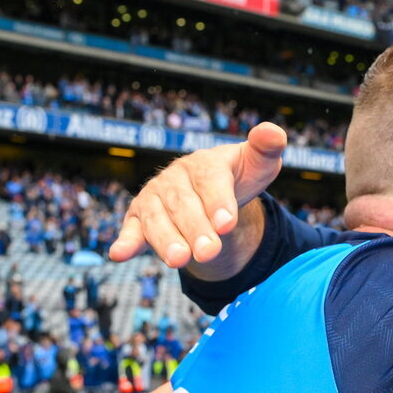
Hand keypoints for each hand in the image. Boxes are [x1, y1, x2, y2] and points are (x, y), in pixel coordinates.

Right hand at [110, 122, 286, 268]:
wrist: (214, 190)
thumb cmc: (238, 176)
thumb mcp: (257, 163)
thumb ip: (266, 148)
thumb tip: (273, 132)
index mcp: (205, 163)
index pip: (210, 180)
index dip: (218, 201)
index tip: (226, 224)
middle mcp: (175, 178)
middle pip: (185, 206)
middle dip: (197, 230)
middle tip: (210, 252)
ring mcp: (156, 198)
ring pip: (158, 219)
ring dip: (166, 240)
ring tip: (179, 260)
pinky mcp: (140, 218)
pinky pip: (132, 230)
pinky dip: (125, 241)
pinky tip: (119, 254)